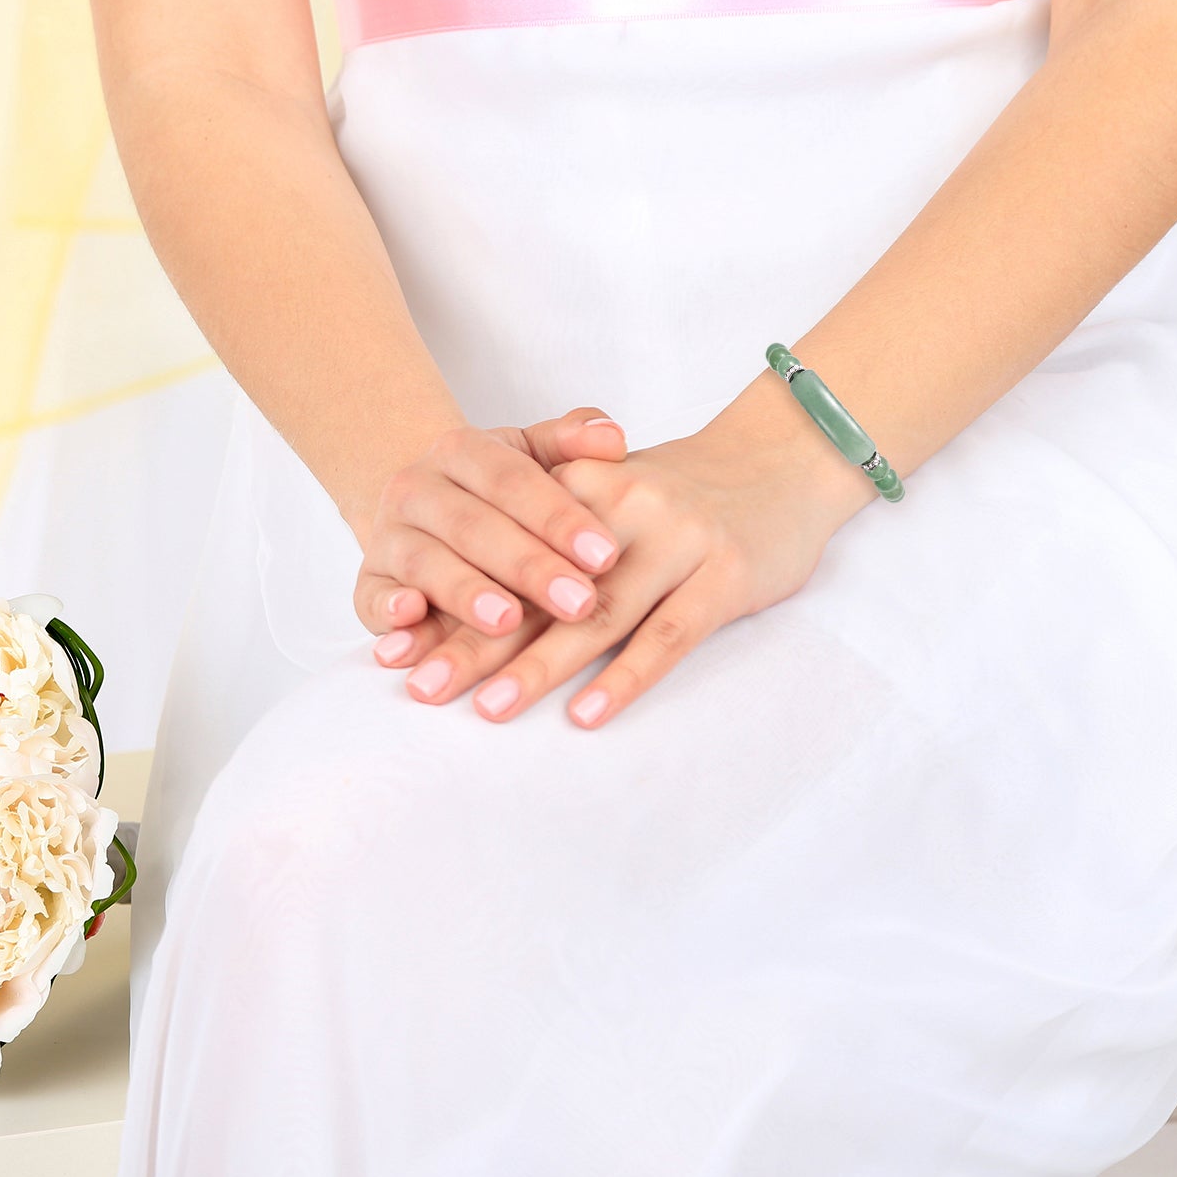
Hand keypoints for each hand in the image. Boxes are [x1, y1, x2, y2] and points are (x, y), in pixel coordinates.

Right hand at [351, 408, 633, 653]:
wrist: (424, 508)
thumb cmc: (497, 491)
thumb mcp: (533, 456)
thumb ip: (570, 444)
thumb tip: (613, 438)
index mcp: (461, 450)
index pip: (513, 481)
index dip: (559, 518)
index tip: (606, 555)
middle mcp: (416, 488)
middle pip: (473, 527)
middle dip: (528, 567)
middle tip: (579, 603)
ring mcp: (387, 537)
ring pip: (426, 563)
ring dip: (467, 594)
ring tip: (508, 622)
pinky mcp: (367, 584)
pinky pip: (371, 598)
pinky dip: (388, 611)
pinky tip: (412, 619)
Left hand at [377, 402, 873, 726]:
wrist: (781, 460)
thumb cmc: (678, 497)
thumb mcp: (606, 494)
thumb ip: (544, 542)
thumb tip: (462, 610)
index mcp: (579, 488)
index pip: (500, 557)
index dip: (447, 606)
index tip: (395, 653)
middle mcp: (621, 510)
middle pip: (534, 588)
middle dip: (472, 641)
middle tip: (421, 689)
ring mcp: (676, 543)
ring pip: (595, 614)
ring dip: (537, 665)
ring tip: (487, 709)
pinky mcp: (724, 577)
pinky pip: (667, 636)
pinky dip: (624, 678)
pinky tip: (586, 715)